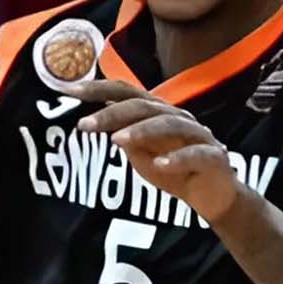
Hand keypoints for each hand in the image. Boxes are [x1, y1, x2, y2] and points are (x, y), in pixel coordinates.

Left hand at [58, 79, 241, 222]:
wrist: (211, 194)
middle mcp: (176, 117)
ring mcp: (197, 135)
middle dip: (112, 113)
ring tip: (116, 140)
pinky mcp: (213, 157)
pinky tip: (160, 163)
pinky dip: (177, 159)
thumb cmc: (171, 168)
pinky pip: (195, 154)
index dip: (98, 89)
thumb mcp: (138, 153)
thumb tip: (89, 120)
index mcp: (156, 112)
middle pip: (143, 106)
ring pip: (168, 124)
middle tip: (85, 124)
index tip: (68, 92)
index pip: (125, 92)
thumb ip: (120, 136)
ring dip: (141, 130)